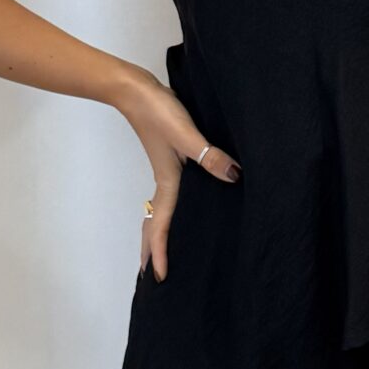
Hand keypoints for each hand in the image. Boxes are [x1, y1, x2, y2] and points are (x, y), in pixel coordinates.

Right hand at [121, 70, 240, 279]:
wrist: (135, 89)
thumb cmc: (158, 111)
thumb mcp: (186, 134)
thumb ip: (209, 156)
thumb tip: (233, 177)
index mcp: (168, 183)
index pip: (160, 226)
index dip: (160, 253)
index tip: (158, 279)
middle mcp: (165, 182)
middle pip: (154, 224)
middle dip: (151, 251)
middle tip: (151, 277)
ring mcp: (166, 171)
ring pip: (159, 212)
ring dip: (158, 233)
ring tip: (160, 251)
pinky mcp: (169, 159)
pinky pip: (168, 196)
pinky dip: (168, 212)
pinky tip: (182, 208)